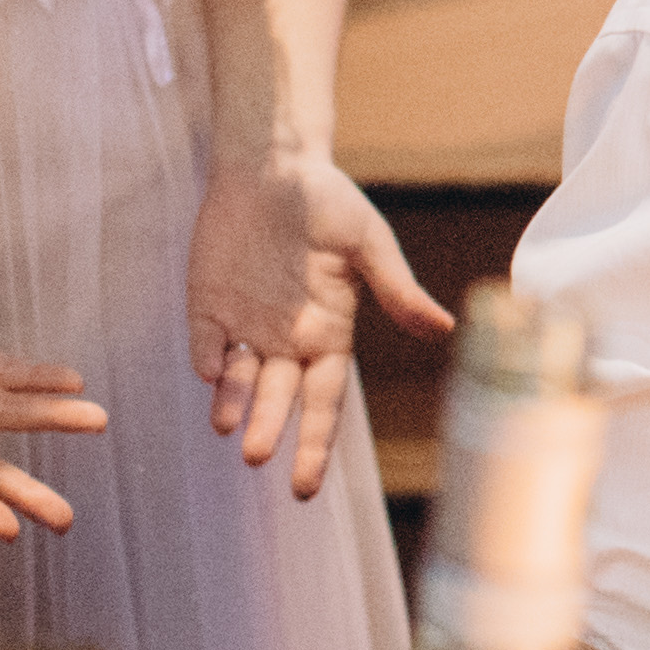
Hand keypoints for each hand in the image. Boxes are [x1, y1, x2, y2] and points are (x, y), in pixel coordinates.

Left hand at [186, 151, 452, 498]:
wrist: (271, 161)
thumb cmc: (328, 199)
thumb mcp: (368, 243)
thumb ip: (396, 290)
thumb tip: (444, 329)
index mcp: (330, 332)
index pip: (324, 401)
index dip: (315, 443)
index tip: (304, 488)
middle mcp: (287, 340)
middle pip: (280, 401)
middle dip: (271, 431)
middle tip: (259, 457)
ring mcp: (245, 326)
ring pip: (240, 382)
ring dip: (235, 407)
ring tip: (230, 428)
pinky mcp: (208, 306)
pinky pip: (206, 345)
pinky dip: (208, 363)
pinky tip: (212, 372)